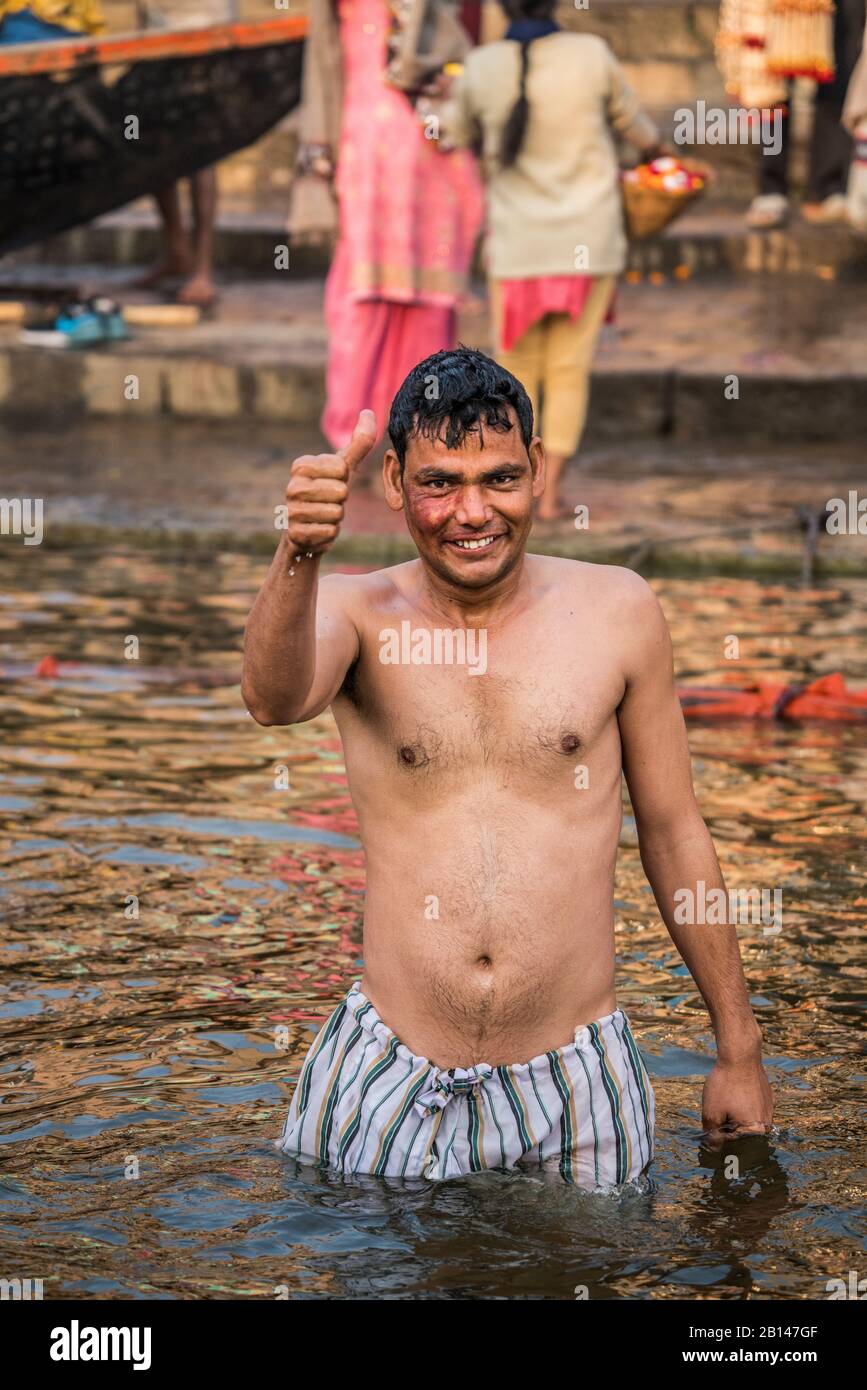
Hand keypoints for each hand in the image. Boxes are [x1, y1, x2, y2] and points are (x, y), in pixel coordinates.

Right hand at [283, 409, 376, 554]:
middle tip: (327, 502)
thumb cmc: (327, 493)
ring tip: (322, 516)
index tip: (330, 483)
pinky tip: (317, 530)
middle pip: (341, 492)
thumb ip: (359, 442)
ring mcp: (291, 510)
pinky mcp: (295, 534)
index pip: (342, 469)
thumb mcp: (344, 468)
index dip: (343, 479)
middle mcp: (292, 486)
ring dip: (335, 518)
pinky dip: (329, 534)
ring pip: (337, 514)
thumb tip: (369, 412)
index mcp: (301, 465)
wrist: (306, 531)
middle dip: (341, 501)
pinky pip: (329, 532)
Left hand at [701, 1055, 773, 1142]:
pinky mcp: (768, 1099)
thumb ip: (712, 1135)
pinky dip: (743, 1107)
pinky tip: (734, 1096)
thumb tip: (712, 1149)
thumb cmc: (725, 1084)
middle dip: (727, 1130)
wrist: (741, 1055)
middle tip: (716, 1116)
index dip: (718, 1142)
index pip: (734, 1146)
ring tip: (724, 1103)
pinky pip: (753, 1109)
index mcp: (755, 1132)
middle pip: (743, 1135)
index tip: (709, 1135)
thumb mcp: (711, 1112)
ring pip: (748, 1122)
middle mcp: (767, 1124)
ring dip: (735, 1118)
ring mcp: (770, 1111)